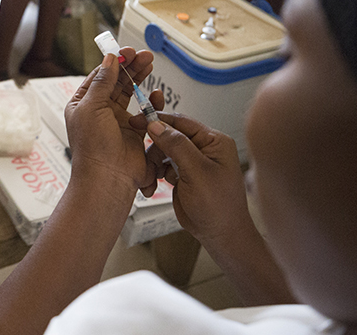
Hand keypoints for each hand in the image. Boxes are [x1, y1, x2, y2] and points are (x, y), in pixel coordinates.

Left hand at [64, 49, 162, 196]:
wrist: (108, 176)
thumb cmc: (93, 146)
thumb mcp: (92, 107)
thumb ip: (102, 81)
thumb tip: (109, 60)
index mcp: (82, 104)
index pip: (99, 76)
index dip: (113, 62)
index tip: (127, 51)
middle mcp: (98, 111)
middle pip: (116, 81)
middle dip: (130, 67)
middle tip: (144, 55)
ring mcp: (116, 121)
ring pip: (130, 92)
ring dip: (139, 78)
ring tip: (150, 64)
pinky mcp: (133, 131)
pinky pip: (143, 110)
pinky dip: (150, 100)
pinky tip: (154, 92)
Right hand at [140, 113, 252, 246]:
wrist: (220, 234)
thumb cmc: (219, 207)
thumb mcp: (197, 172)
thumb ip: (177, 146)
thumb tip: (156, 125)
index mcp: (214, 142)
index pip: (181, 122)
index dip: (157, 120)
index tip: (136, 121)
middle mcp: (204, 148)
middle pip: (168, 136)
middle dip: (154, 149)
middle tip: (145, 162)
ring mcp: (192, 162)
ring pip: (162, 151)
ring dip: (152, 163)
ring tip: (151, 179)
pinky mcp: (183, 174)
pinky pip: (162, 165)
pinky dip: (155, 173)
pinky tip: (154, 184)